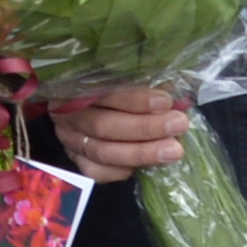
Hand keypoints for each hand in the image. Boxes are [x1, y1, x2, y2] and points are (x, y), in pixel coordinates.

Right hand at [46, 81, 199, 180]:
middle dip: (145, 128)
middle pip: (104, 126)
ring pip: (102, 152)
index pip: (105, 94)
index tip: (166, 101)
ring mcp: (69, 139)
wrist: (82, 103)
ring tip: (174, 150)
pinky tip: (145, 167)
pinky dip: (120, 171)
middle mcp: (68, 114)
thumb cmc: (109, 83)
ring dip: (141, 153)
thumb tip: (171, 89)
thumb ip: (142, 80)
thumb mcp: (121, 75)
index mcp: (76, 85)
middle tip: (178, 125)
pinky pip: (95, 171)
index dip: (135, 100)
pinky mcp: (75, 159)